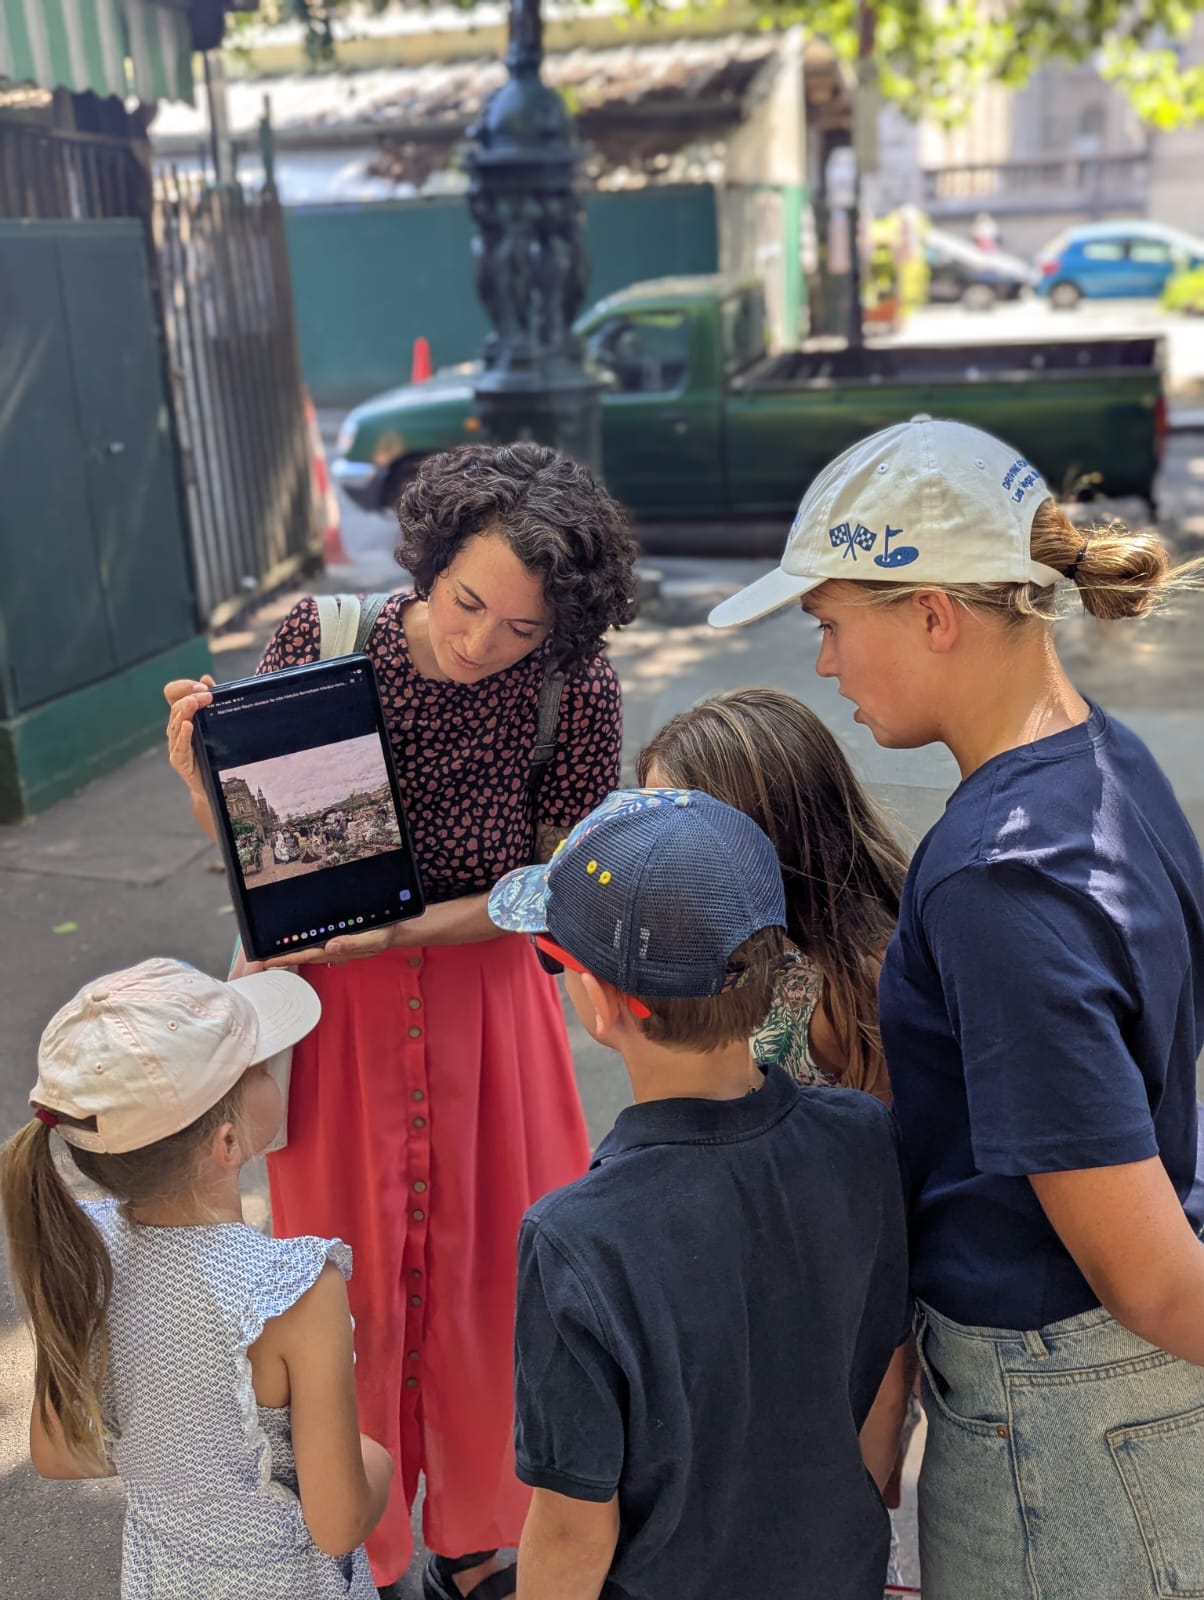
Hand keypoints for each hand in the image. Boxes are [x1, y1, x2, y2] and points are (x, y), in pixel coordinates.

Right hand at [164, 675, 215, 794]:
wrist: (217, 784)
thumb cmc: (215, 752)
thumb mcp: (216, 724)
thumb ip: (212, 702)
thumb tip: (206, 678)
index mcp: (184, 716)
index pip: (173, 694)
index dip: (184, 686)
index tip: (203, 686)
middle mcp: (176, 729)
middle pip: (176, 707)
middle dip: (191, 697)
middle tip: (207, 694)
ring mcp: (176, 745)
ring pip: (175, 724)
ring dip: (186, 711)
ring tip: (195, 702)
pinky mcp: (180, 761)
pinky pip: (179, 747)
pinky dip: (183, 735)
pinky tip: (188, 726)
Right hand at [259, 898, 491, 969]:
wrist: (456, 923)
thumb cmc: (421, 918)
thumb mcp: (388, 915)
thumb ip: (365, 919)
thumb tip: (337, 923)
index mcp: (360, 937)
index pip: (322, 946)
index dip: (293, 950)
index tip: (266, 954)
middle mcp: (366, 944)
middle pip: (323, 952)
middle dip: (292, 955)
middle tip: (262, 961)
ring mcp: (379, 940)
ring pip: (340, 950)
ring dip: (313, 953)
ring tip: (285, 956)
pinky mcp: (395, 935)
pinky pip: (370, 940)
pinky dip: (350, 944)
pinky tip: (331, 945)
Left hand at [260, 923, 403, 969]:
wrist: (396, 931)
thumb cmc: (384, 934)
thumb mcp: (373, 939)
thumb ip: (352, 944)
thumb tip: (329, 947)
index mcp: (338, 951)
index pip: (306, 956)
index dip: (286, 958)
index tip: (268, 960)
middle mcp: (333, 951)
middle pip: (302, 955)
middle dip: (282, 958)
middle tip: (260, 959)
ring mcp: (334, 947)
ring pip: (307, 951)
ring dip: (291, 952)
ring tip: (272, 952)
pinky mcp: (337, 940)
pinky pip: (316, 944)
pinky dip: (303, 944)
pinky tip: (295, 942)